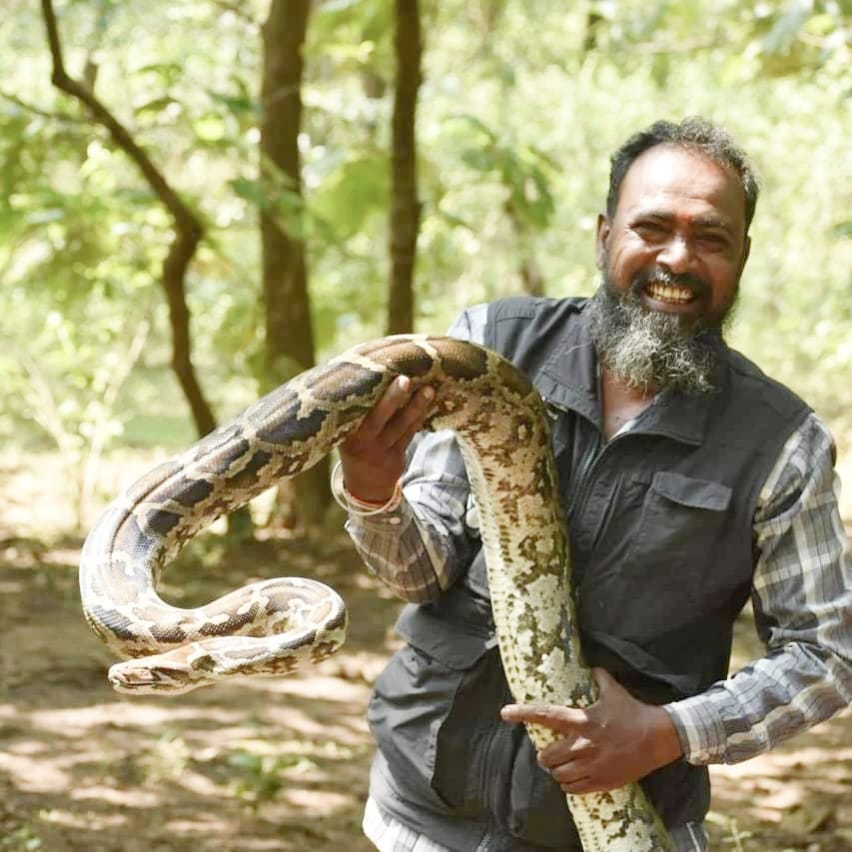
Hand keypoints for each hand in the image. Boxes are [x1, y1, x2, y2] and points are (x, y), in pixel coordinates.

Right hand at [339, 376, 434, 502]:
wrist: (364, 484)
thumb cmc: (354, 441)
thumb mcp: (345, 429)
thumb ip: (352, 406)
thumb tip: (361, 363)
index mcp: (345, 431)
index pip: (354, 408)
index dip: (364, 390)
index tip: (371, 370)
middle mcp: (362, 441)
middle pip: (378, 417)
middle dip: (391, 398)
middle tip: (404, 379)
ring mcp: (381, 450)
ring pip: (401, 425)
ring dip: (416, 406)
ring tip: (429, 389)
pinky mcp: (397, 456)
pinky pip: (411, 433)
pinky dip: (420, 416)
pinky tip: (430, 400)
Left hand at [500, 668, 682, 793]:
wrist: (658, 738)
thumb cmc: (634, 712)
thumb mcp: (614, 690)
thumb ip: (599, 678)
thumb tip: (592, 667)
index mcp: (582, 720)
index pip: (545, 715)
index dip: (523, 713)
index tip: (505, 713)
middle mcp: (582, 745)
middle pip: (547, 756)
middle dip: (544, 755)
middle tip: (548, 752)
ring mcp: (591, 766)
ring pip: (558, 775)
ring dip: (556, 770)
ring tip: (560, 765)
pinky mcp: (601, 781)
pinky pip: (573, 789)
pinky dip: (568, 785)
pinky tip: (572, 778)